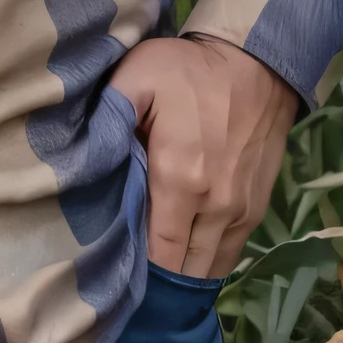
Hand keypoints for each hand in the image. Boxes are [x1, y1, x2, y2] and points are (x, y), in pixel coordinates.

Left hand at [110, 36, 298, 278]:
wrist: (256, 61)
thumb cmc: (190, 70)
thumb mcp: (137, 76)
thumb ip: (108, 116)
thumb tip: (84, 158)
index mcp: (180, 180)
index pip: (158, 253)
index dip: (137, 272)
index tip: (114, 274)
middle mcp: (215, 206)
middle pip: (185, 270)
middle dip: (159, 281)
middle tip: (129, 280)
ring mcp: (241, 210)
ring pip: (211, 267)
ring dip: (185, 275)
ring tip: (157, 279)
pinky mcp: (258, 206)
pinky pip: (232, 252)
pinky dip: (209, 260)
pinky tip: (187, 260)